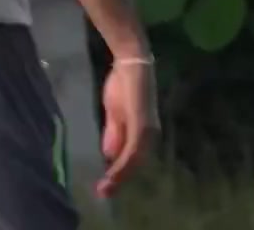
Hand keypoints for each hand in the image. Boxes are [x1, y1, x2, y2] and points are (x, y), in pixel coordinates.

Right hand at [96, 58, 159, 198]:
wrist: (130, 61)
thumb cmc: (123, 84)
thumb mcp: (115, 114)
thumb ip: (114, 134)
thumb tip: (110, 157)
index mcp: (145, 134)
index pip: (133, 160)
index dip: (120, 175)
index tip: (104, 187)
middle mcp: (151, 136)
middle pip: (135, 165)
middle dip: (119, 179)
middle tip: (102, 192)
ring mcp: (148, 131)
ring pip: (134, 161)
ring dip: (120, 176)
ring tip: (105, 186)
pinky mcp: (143, 124)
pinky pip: (133, 150)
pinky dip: (122, 163)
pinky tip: (112, 171)